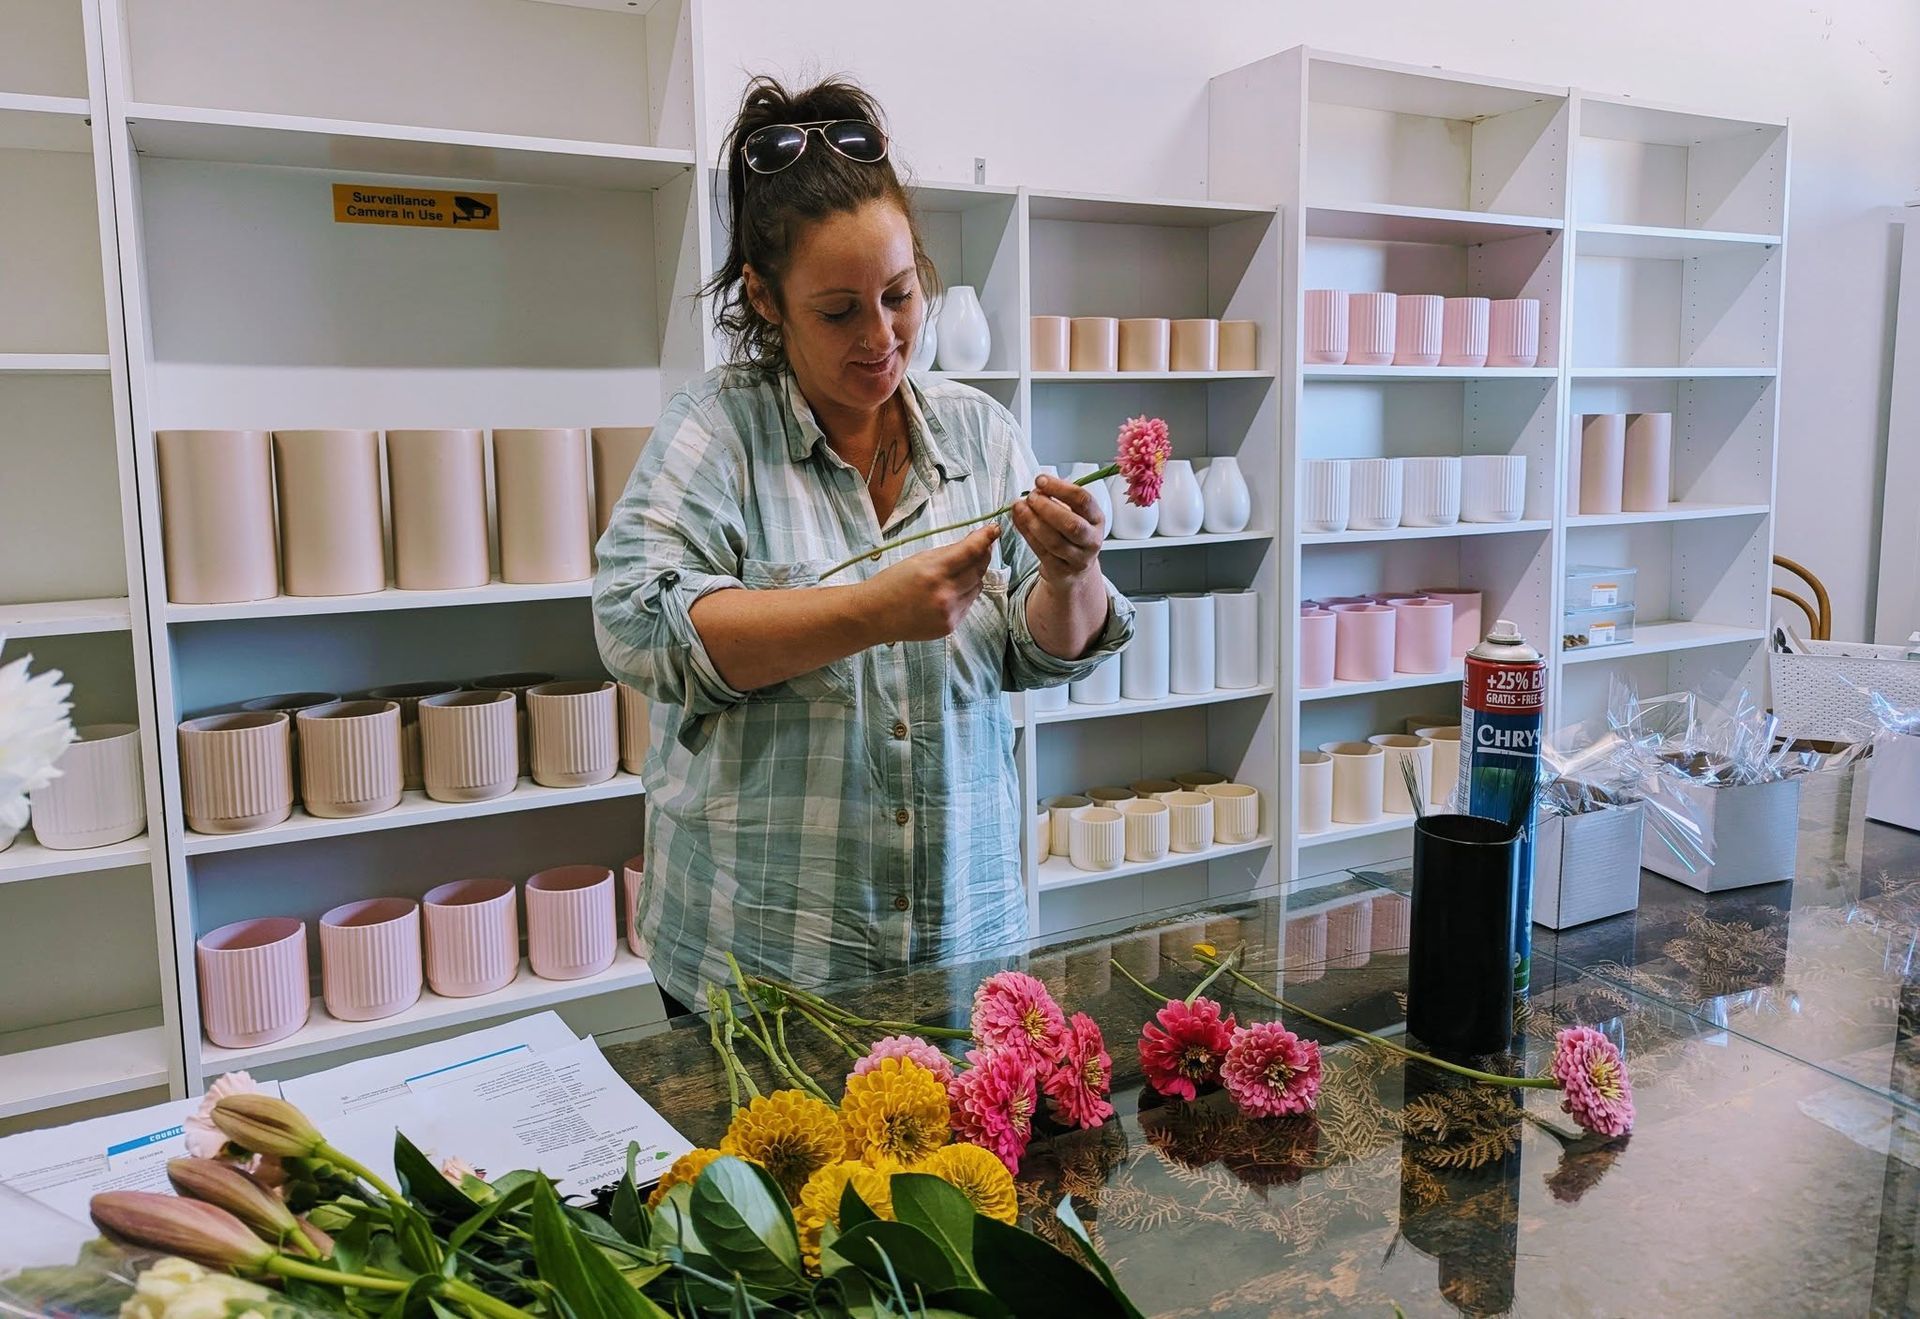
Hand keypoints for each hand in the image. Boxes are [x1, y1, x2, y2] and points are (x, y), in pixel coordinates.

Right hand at [858, 524, 999, 641]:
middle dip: (982, 555)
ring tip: (954, 573)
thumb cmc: (892, 583)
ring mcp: (949, 613)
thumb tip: (976, 542)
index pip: (971, 551)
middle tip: (981, 546)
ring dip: (972, 576)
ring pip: (977, 587)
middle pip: (979, 570)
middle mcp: (945, 594)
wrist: (874, 616)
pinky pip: (967, 604)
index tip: (994, 530)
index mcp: (934, 572)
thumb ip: (949, 552)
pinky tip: (946, 592)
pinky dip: (963, 594)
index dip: (985, 538)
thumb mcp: (918, 559)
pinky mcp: (950, 626)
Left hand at [1011, 473, 1104, 585]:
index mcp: (1097, 519)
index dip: (1060, 488)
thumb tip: (1038, 487)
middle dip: (1047, 508)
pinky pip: (1041, 551)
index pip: (1083, 500)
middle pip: (1071, 524)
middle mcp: (1091, 540)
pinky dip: (1027, 534)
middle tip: (1031, 497)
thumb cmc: (1072, 535)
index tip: (1041, 480)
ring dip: (1033, 521)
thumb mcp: (1075, 514)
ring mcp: (1078, 559)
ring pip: (1054, 541)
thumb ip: (1059, 499)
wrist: (1076, 570)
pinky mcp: (1061, 571)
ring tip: (1020, 507)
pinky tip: (1019, 521)